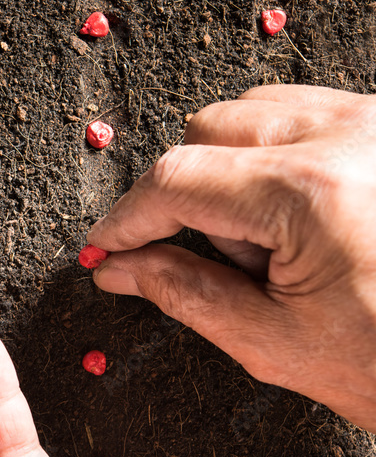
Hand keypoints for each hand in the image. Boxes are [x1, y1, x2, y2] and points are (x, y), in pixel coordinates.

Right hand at [88, 84, 375, 431]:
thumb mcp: (280, 345)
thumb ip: (185, 294)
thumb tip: (121, 267)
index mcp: (312, 192)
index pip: (176, 180)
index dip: (127, 218)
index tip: (106, 248)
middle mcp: (348, 135)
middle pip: (207, 131)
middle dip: (181, 195)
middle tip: (206, 261)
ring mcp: (375, 122)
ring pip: (250, 112)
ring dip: (226, 170)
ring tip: (267, 244)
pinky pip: (301, 111)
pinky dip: (270, 155)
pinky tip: (294, 215)